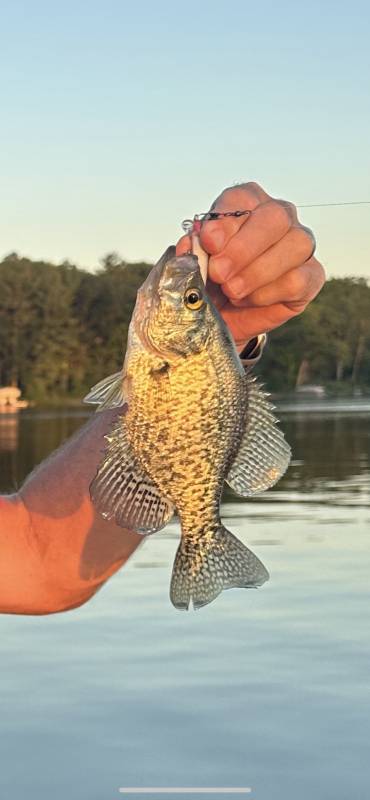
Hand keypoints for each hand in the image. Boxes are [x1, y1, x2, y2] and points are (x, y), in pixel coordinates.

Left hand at [176, 182, 325, 345]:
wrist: (223, 315)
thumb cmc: (209, 280)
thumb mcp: (194, 265)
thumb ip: (192, 251)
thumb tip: (193, 242)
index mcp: (247, 203)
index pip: (242, 198)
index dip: (225, 220)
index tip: (208, 244)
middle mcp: (279, 216)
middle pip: (275, 216)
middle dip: (244, 248)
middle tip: (219, 273)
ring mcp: (300, 244)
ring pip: (295, 245)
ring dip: (257, 273)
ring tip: (232, 291)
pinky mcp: (312, 275)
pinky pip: (298, 279)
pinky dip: (267, 293)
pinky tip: (248, 300)